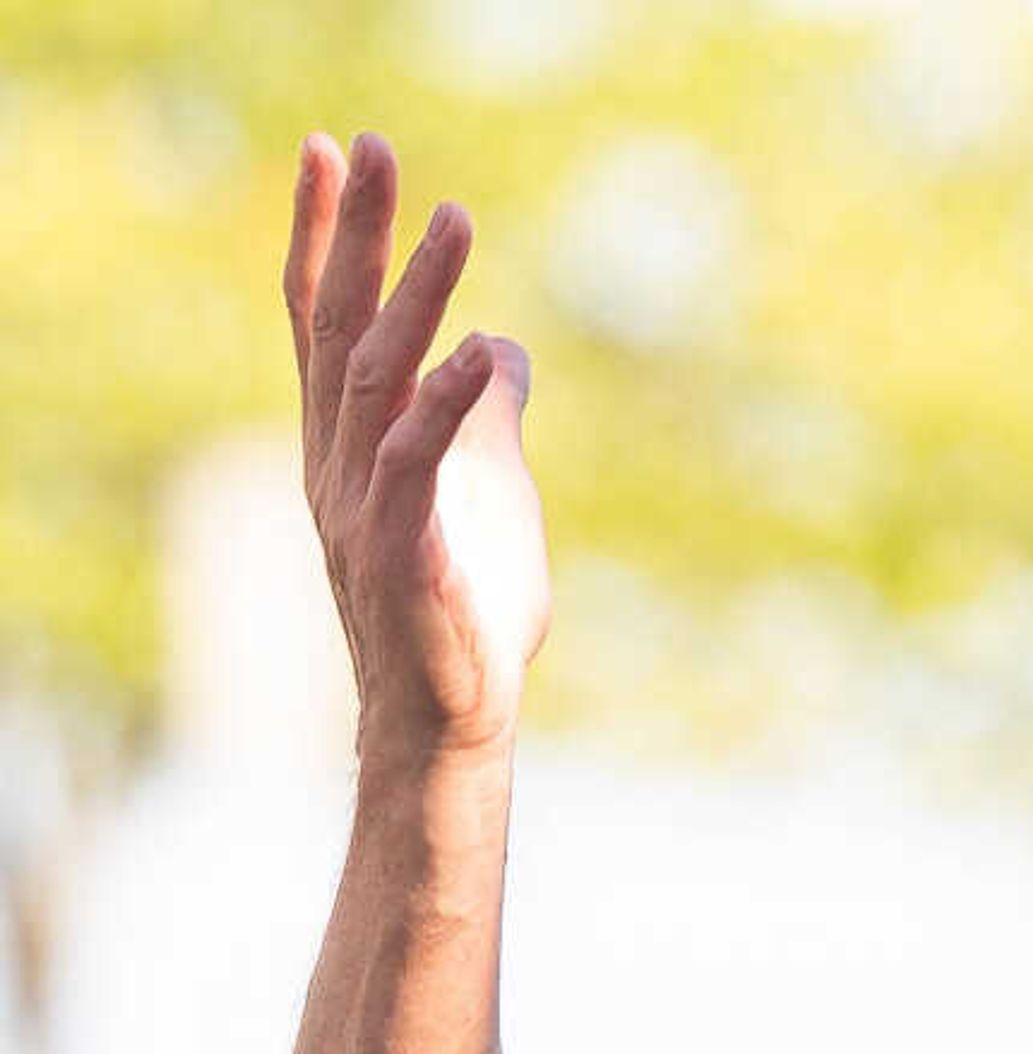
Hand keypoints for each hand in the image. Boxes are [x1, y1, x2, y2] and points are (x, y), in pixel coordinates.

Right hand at [285, 132, 550, 762]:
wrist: (451, 720)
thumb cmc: (465, 611)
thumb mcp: (489, 492)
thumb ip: (484, 418)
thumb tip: (501, 346)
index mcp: (349, 444)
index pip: (321, 320)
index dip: (323, 236)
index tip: (330, 153)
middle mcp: (338, 462)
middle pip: (335, 326)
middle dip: (354, 232)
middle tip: (368, 145)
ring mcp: (363, 506)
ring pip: (377, 379)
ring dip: (416, 295)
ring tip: (455, 220)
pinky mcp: (403, 553)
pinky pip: (415, 466)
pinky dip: (442, 407)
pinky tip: (473, 355)